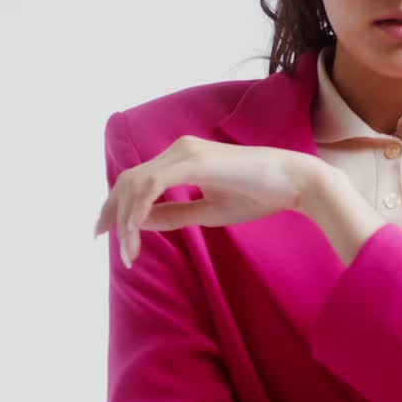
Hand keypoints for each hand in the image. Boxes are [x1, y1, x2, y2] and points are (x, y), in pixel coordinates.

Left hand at [93, 134, 322, 265]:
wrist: (295, 183)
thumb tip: (140, 222)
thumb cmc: (259, 196)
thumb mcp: (208, 211)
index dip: (117, 207)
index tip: (109, 235)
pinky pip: (151, 185)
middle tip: (106, 244)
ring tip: (129, 252)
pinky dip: (139, 211)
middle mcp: (178, 149)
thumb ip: (173, 214)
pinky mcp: (193, 161)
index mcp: (182, 157)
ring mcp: (184, 152)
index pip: (137, 180)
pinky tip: (137, 233)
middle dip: (111, 213)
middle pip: (127, 179)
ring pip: (135, 184)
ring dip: (126, 220)